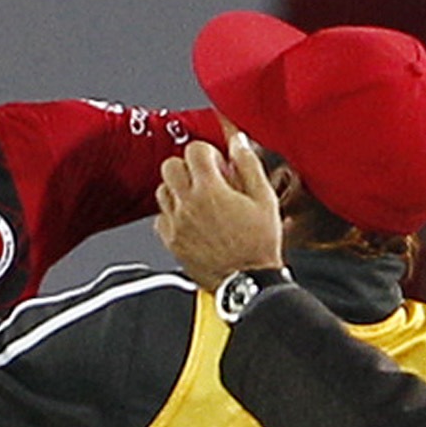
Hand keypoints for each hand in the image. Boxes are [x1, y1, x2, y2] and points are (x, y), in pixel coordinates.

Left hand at [155, 133, 284, 289]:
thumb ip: (249, 165)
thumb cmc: (259, 247)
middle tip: (204, 179)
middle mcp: (189, 205)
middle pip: (170, 166)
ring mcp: (177, 225)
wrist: (248, 284)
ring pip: (162, 191)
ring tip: (197, 200)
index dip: (208, 152)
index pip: (194, 150)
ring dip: (177, 190)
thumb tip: (237, 142)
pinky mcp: (172, 243)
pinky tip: (190, 220)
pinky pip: (160, 219)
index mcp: (211, 191)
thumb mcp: (265, 200)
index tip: (218, 164)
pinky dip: (171, 215)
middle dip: (188, 167)